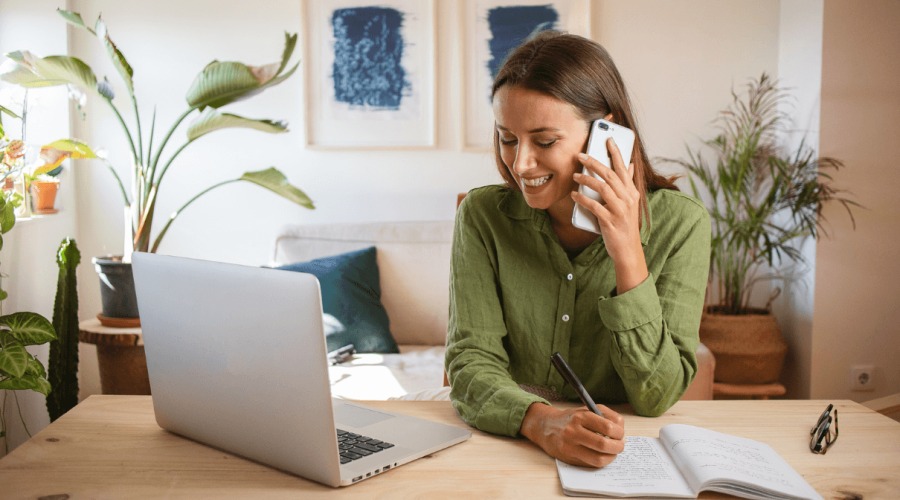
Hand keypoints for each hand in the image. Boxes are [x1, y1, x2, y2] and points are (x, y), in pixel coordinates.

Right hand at [520, 403, 625, 467]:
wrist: (546, 427)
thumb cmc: (571, 419)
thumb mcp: (587, 409)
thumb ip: (607, 416)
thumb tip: (622, 433)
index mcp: (580, 416)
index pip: (608, 427)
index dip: (619, 433)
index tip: (620, 434)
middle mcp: (573, 431)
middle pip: (604, 444)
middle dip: (618, 447)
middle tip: (620, 445)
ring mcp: (570, 446)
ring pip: (598, 458)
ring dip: (611, 457)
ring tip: (612, 452)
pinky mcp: (568, 458)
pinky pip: (591, 464)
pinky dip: (601, 461)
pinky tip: (601, 455)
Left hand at [571, 138, 647, 293]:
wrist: (627, 250)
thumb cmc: (625, 224)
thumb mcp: (629, 203)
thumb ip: (628, 184)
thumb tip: (630, 166)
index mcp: (632, 192)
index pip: (623, 168)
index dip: (615, 152)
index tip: (607, 139)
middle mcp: (628, 199)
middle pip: (610, 175)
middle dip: (594, 163)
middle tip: (580, 155)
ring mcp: (620, 210)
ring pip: (602, 188)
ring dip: (586, 179)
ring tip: (574, 176)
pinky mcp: (610, 221)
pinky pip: (594, 206)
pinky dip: (583, 199)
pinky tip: (574, 195)